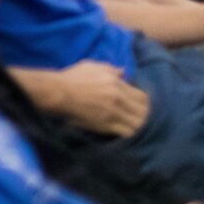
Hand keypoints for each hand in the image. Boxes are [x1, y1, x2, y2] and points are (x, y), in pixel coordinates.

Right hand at [25, 61, 150, 136]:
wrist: (58, 93)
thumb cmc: (71, 78)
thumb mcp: (92, 66)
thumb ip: (111, 69)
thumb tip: (123, 72)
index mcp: (116, 83)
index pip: (142, 96)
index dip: (145, 104)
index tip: (142, 108)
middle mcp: (118, 97)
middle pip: (144, 110)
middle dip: (145, 116)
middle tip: (142, 120)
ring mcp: (113, 112)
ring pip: (139, 123)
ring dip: (140, 127)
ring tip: (137, 129)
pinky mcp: (106, 125)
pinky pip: (127, 133)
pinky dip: (131, 135)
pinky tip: (129, 136)